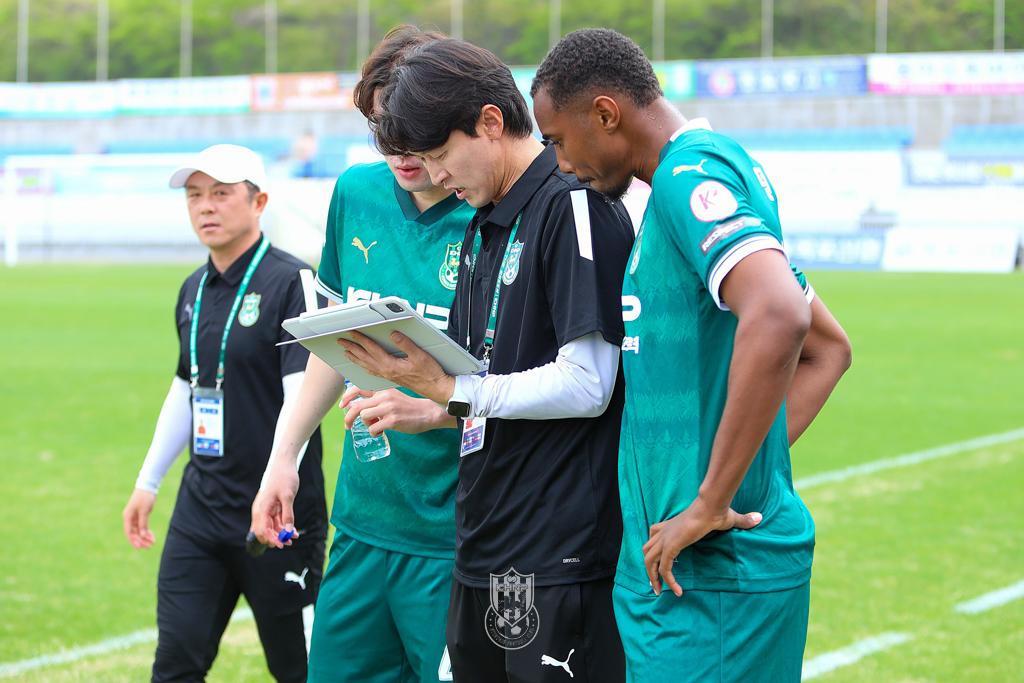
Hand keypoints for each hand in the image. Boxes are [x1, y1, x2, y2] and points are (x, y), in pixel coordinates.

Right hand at [123, 488, 156, 549]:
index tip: (139, 548)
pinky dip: (147, 531)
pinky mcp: (141, 516)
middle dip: (141, 540)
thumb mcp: (144, 511)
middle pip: (134, 533)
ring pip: (139, 531)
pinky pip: (143, 527)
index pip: (129, 532)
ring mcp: (135, 518)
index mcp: (127, 517)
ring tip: (153, 542)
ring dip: (145, 537)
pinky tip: (152, 536)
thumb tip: (142, 536)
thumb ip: (143, 523)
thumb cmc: (144, 498)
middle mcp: (130, 519)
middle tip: (149, 546)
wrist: (148, 487)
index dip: (133, 541)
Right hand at [250, 460, 299, 547]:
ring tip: (296, 537)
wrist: (285, 464)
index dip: (273, 538)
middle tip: (290, 543)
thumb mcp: (288, 496)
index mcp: (264, 507)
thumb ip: (288, 514)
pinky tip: (294, 530)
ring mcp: (270, 507)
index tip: (282, 545)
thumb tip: (288, 530)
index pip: (265, 528)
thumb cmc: (285, 477)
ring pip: (275, 525)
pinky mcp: (276, 505)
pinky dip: (286, 525)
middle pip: (268, 529)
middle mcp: (265, 509)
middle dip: (278, 537)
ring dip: (283, 532)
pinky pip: (279, 519)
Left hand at [337, 331, 455, 405]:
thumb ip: (406, 345)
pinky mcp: (392, 379)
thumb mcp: (420, 356)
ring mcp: (388, 376)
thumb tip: (394, 334)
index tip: (351, 332)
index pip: (372, 349)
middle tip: (341, 341)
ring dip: (356, 358)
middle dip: (352, 348)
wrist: (435, 389)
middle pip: (365, 358)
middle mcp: (387, 371)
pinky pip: (374, 373)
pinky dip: (365, 367)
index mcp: (391, 365)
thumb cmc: (430, 374)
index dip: (361, 339)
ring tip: (346, 353)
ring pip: (367, 366)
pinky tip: (363, 367)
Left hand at [341, 386, 453, 434]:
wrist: (427, 413)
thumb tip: (354, 406)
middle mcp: (384, 397)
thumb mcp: (392, 397)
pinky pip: (373, 429)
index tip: (342, 405)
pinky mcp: (393, 421)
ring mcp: (388, 409)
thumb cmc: (408, 407)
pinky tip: (381, 432)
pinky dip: (374, 433)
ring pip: (364, 417)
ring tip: (375, 426)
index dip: (347, 397)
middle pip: (357, 406)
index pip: (359, 388)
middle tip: (347, 426)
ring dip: (366, 425)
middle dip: (348, 418)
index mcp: (383, 390)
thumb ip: (375, 400)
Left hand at [642, 496, 761, 596]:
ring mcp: (665, 539)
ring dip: (653, 578)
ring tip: (659, 592)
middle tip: (655, 585)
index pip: (654, 535)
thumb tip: (758, 518)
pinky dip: (669, 582)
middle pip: (647, 550)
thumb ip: (742, 521)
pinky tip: (678, 591)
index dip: (654, 551)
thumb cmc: (718, 510)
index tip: (659, 567)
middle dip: (649, 568)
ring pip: (649, 561)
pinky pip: (664, 569)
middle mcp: (665, 532)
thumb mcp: (730, 519)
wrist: (712, 506)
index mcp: (672, 525)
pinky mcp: (670, 547)